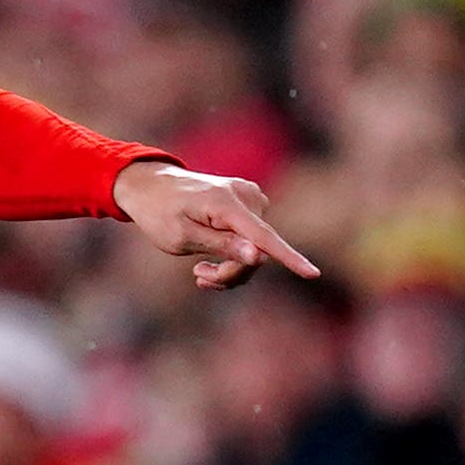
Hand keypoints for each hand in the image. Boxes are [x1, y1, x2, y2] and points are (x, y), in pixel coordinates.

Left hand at [114, 159, 316, 290]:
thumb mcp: (181, 236)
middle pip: (258, 251)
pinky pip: (254, 239)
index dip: (288, 259)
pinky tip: (210, 261)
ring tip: (200, 272)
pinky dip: (236, 255)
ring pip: (258, 249)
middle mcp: (246, 196)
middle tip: (200, 278)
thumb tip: (259, 257)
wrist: (152, 186)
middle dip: (232, 272)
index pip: (263, 237)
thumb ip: (222, 245)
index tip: (313, 274)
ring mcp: (252, 197)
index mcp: (225, 203)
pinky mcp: (252, 203)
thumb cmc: (159, 213)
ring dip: (232, 268)